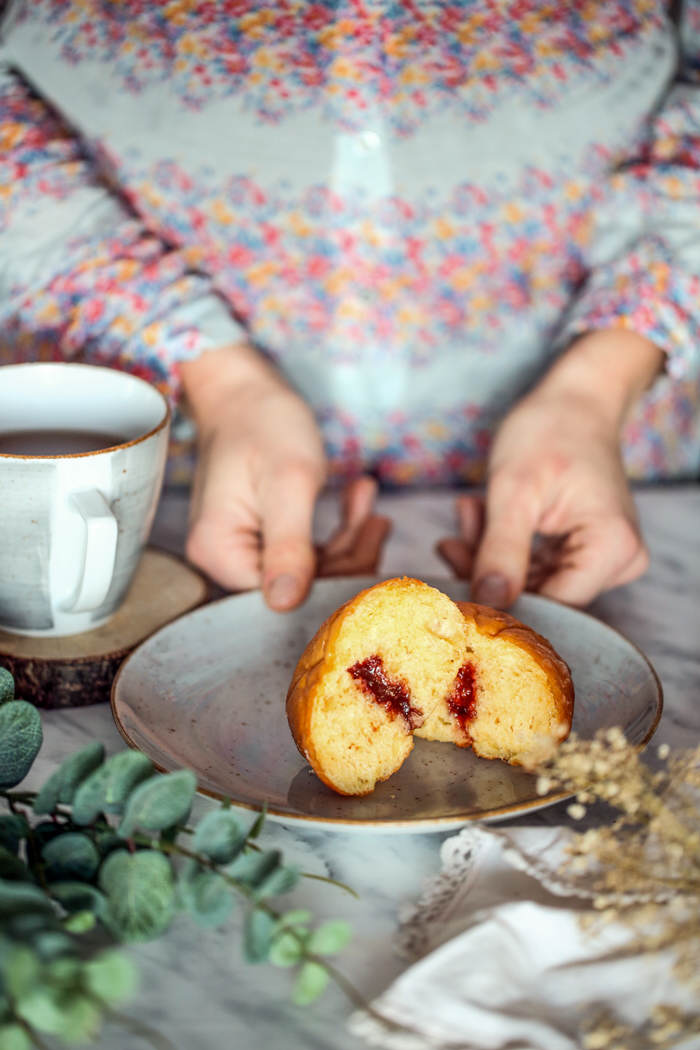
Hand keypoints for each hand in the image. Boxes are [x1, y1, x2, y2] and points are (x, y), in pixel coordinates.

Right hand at [182, 346, 389, 609]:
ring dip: (347, 537)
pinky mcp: (260, 540)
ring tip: (367, 497)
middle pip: (300, 586)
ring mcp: (240, 551)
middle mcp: (222, 561)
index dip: (335, 576)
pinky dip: (336, 529)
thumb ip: (290, 546)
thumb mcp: (288, 482)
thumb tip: (286, 604)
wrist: (245, 390)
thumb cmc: (263, 423)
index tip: (371, 536)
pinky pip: (306, 552)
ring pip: (310, 570)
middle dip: (348, 555)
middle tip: (379, 518)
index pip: (286, 594)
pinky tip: (357, 497)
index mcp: (219, 552)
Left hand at [437, 331, 660, 605]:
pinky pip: (534, 565)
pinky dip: (502, 543)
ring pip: (531, 581)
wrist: (574, 400)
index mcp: (613, 548)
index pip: (553, 604)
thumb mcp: (515, 490)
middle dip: (488, 567)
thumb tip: (487, 603)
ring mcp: (602, 558)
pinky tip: (480, 514)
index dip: (501, 599)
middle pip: (541, 594)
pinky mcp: (583, 551)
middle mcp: (618, 561)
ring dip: (489, 552)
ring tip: (469, 510)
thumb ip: (501, 550)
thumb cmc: (551, 430)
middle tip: (451, 539)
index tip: (456, 578)